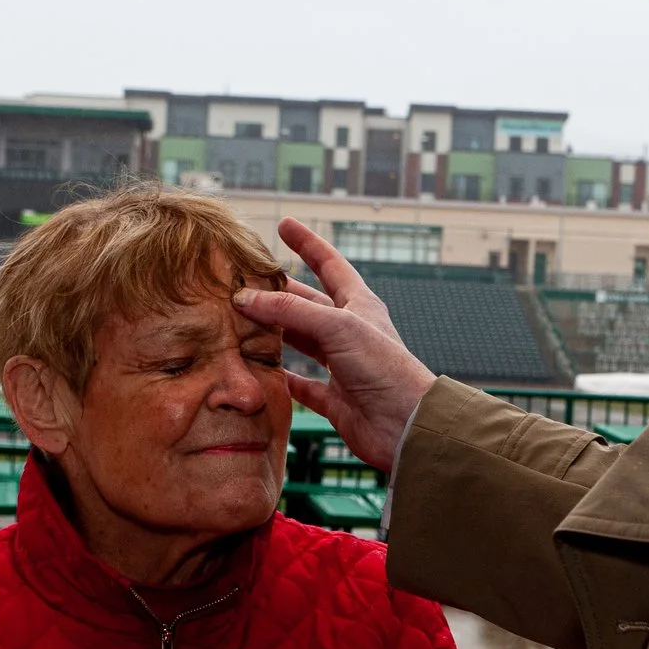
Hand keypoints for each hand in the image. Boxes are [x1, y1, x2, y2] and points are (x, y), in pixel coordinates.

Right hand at [233, 221, 435, 471]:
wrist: (407, 425)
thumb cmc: (383, 368)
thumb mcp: (336, 327)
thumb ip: (290, 311)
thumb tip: (245, 297)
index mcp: (359, 306)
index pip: (330, 264)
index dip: (308, 243)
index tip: (285, 224)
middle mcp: (350, 332)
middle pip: (307, 304)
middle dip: (279, 291)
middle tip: (246, 281)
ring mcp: (342, 366)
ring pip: (301, 343)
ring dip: (274, 333)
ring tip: (242, 322)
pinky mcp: (336, 400)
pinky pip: (302, 386)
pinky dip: (282, 379)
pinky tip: (261, 372)